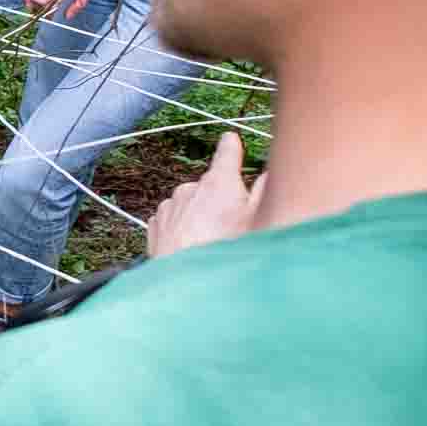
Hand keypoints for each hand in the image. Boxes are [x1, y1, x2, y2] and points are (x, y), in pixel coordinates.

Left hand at [149, 130, 264, 258]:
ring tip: (211, 244)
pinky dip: (183, 230)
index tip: (231, 140)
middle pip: (211, 186)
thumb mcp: (258, 222)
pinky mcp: (156, 224)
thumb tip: (270, 173)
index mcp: (218, 182)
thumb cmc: (225, 252)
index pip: (227, 151)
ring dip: (201, 217)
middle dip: (221, 200)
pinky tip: (192, 248)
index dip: (232, 146)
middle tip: (233, 227)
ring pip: (191, 205)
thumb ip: (266, 192)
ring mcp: (170, 205)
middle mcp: (190, 187)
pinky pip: (174, 220)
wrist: (184, 285)